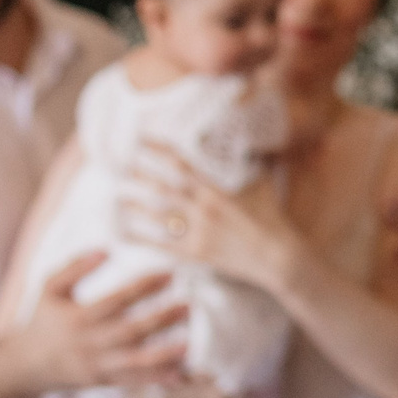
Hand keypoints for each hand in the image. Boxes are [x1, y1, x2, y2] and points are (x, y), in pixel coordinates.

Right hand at [0, 252, 188, 397]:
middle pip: (130, 332)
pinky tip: (180, 374)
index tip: (170, 274)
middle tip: (188, 306)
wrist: (27, 365)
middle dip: (161, 320)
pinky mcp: (104, 382)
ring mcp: (98, 366)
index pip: (117, 300)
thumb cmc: (43, 320)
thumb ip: (73, 267)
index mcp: (78, 318)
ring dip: (164, 355)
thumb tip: (105, 250)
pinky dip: (157, 380)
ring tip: (189, 343)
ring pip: (135, 362)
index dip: (144, 287)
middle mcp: (90, 344)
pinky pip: (134, 382)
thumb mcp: (50, 289)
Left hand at [123, 142, 297, 294]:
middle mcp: (202, 210)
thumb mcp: (262, 185)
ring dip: (135, 206)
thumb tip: (248, 140)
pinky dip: (141, 239)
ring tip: (119, 197)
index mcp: (216, 190)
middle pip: (162, 189)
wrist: (278, 257)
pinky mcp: (195, 254)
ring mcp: (197, 233)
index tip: (142, 140)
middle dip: (140, 176)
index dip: (159, 151)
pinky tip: (123, 233)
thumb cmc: (272, 218)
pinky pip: (161, 245)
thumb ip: (251, 162)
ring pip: (157, 217)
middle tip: (121, 165)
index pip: (180, 164)